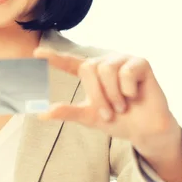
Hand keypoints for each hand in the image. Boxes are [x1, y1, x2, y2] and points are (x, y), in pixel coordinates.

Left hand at [33, 48, 178, 145]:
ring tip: (122, 106)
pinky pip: (126, 72)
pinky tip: (135, 95)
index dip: (54, 57)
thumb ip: (68, 112)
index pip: (69, 63)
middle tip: (109, 113)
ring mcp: (122, 61)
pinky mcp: (140, 62)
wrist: (144, 129)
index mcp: (91, 74)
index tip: (37, 52)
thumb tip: (42, 113)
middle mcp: (104, 63)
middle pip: (89, 68)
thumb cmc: (118, 120)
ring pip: (107, 70)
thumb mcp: (89, 117)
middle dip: (98, 95)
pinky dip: (128, 89)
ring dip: (113, 94)